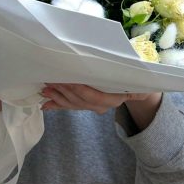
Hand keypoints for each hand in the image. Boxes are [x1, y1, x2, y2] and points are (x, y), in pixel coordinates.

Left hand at [41, 83, 159, 119]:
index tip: (68, 80)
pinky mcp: (84, 105)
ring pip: (73, 105)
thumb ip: (133, 76)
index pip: (94, 97)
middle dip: (64, 92)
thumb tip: (138, 77)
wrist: (132, 88)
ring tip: (45, 90)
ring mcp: (92, 107)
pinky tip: (45, 105)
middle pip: (80, 101)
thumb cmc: (131, 76)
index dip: (80, 90)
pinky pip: (69, 107)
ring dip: (58, 98)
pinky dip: (57, 106)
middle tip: (51, 81)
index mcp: (114, 98)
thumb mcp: (135, 76)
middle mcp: (102, 105)